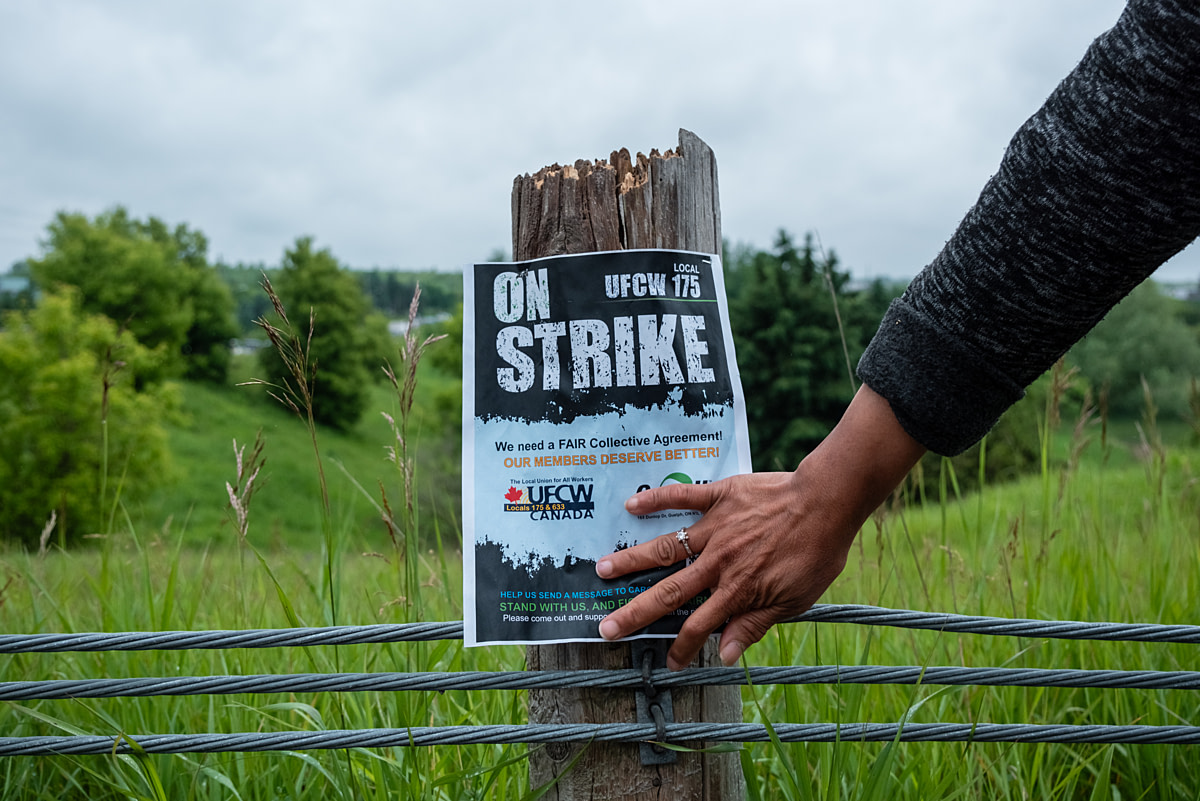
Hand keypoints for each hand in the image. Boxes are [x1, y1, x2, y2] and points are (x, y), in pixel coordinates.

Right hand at [595, 384, 925, 669]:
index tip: (666, 663)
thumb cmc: (816, 554)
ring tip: (602, 569)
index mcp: (735, 590)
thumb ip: (754, 625)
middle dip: (634, 613)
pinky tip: (631, 505)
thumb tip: (724, 655)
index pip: (697, 627)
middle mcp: (717, 563)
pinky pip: (681, 498)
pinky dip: (655, 500)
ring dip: (632, 560)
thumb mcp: (793, 601)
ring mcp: (714, 529)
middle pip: (668, 593)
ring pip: (665, 547)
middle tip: (605, 626)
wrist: (826, 503)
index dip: (679, 648)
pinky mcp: (719, 497)